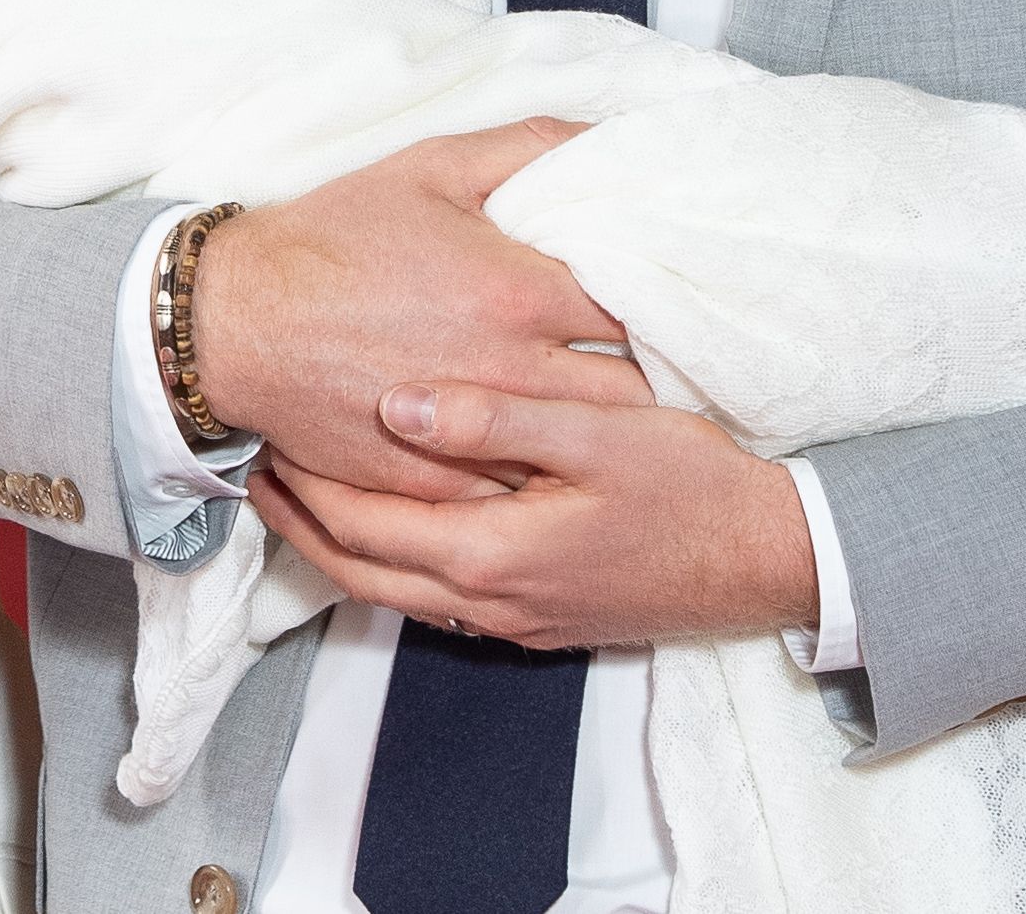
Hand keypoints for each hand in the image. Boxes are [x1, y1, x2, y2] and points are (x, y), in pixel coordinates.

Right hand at [189, 122, 651, 499]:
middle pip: (631, 395)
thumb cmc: (335, 238)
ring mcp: (475, 437)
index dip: (673, 308)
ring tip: (632, 423)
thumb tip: (611, 137)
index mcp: (519, 292)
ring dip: (609, 438)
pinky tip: (558, 463)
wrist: (237, 321)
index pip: (643, 312)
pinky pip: (520, 494)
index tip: (686, 306)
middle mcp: (509, 372)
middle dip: (659, 381)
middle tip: (674, 369)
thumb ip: (531, 146)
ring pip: (582, 453)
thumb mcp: (432, 167)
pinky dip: (544, 479)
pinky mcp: (437, 484)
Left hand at [250, 381, 817, 649]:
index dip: (305, 482)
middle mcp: (489, 601)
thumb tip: (397, 406)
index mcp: (490, 552)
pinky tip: (393, 520)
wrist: (767, 560)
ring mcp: (513, 620)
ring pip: (393, 592)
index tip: (267, 433)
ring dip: (340, 545)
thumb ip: (495, 418)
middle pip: (358, 571)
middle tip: (258, 467)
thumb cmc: (690, 486)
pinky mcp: (538, 619)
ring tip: (305, 490)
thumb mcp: (596, 433)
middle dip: (300, 522)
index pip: (360, 525)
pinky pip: (436, 598)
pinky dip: (393, 562)